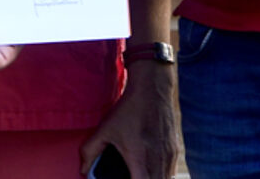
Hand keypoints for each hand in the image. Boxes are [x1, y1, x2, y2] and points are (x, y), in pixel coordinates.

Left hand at [78, 61, 178, 178]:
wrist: (153, 88)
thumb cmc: (128, 109)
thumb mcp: (105, 128)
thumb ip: (90, 150)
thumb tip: (83, 169)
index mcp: (140, 157)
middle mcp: (159, 159)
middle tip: (131, 176)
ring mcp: (170, 155)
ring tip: (139, 174)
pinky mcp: (176, 149)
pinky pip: (172, 171)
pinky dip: (162, 175)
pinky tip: (151, 170)